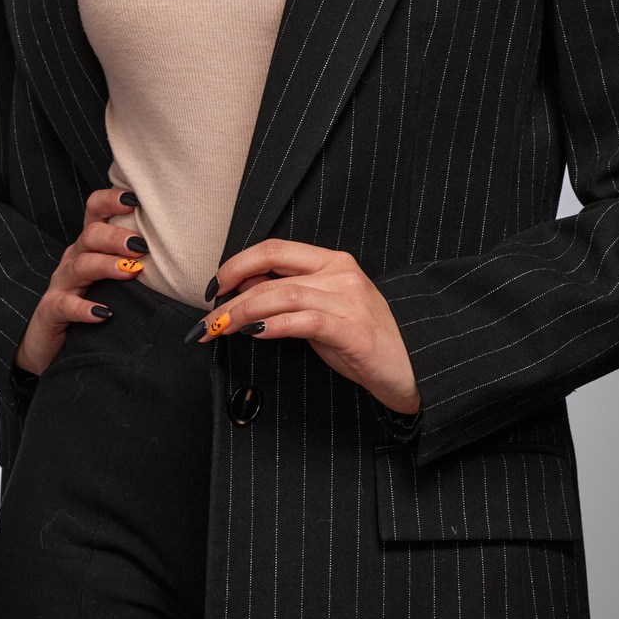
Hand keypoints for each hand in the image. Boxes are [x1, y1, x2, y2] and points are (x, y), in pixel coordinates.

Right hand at [14, 186, 147, 376]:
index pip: (95, 210)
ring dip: (105, 265)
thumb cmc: (93, 301)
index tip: (135, 199)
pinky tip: (102, 313)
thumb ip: (137, 260)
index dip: (111, 200)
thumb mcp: (114, 276)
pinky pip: (65, 305)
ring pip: (80, 265)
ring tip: (129, 271)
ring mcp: (62, 283)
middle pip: (90, 235)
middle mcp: (75, 257)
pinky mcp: (52, 310)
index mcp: (90, 244)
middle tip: (140, 245)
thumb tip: (182, 252)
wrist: (52, 340)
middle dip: (115, 236)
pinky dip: (83, 309)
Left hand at [197, 239, 420, 416]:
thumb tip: (243, 290)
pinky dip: (273, 325)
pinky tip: (254, 333)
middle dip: (231, 291)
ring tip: (219, 329)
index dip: (238, 263)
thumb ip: (289, 295)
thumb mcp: (323, 311)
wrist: (411, 369)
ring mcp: (349, 300)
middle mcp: (341, 273)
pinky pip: (304, 321)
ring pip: (282, 295)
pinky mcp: (352, 330)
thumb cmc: (363, 341)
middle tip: (206, 316)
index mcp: (333, 262)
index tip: (213, 286)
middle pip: (273, 270)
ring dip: (242, 312)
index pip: (275, 249)